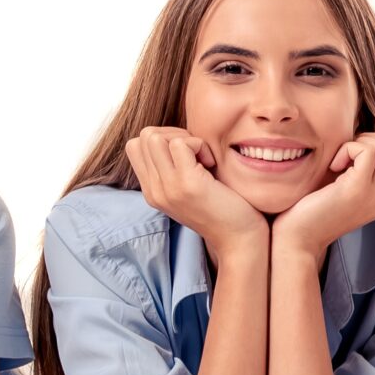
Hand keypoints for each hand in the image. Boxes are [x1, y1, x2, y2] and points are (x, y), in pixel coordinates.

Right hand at [126, 126, 267, 257]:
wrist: (239, 240)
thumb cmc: (223, 209)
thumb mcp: (189, 188)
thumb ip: (174, 167)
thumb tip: (175, 134)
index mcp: (152, 191)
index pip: (135, 146)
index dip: (163, 139)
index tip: (187, 154)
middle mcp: (154, 190)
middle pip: (143, 137)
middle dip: (173, 134)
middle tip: (197, 154)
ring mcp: (167, 188)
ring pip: (154, 137)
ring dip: (185, 139)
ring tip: (203, 159)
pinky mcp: (187, 184)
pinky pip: (179, 143)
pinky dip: (199, 144)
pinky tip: (212, 164)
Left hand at [273, 132, 374, 255]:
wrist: (297, 239)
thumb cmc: (313, 208)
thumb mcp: (346, 186)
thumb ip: (362, 168)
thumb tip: (361, 134)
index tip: (355, 158)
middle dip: (372, 140)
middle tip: (347, 156)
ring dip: (362, 143)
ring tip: (341, 161)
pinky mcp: (358, 191)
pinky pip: (368, 151)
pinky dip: (347, 149)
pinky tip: (332, 166)